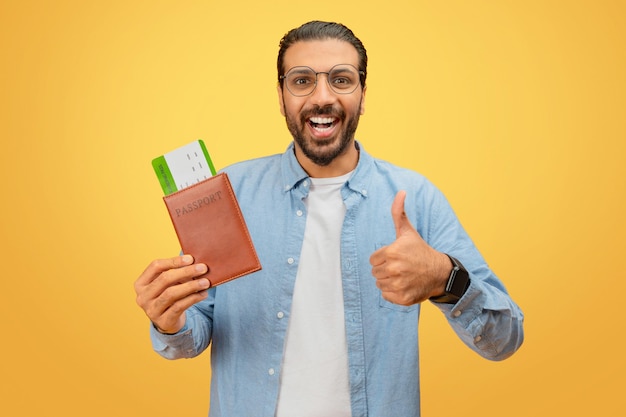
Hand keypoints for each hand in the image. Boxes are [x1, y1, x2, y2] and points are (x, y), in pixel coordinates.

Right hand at [134, 254, 210, 333]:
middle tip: (203, 268)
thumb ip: (177, 272)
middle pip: (164, 279)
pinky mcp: (163, 321)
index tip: (191, 258)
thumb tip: (196, 263)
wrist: (167, 320)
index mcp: (141, 283)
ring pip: (171, 293)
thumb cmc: (168, 295)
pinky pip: (179, 306)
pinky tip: (203, 294)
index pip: (155, 266)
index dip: (174, 261)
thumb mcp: (168, 283)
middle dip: (186, 272)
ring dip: (191, 286)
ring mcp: (151, 310)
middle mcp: (143, 297)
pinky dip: (193, 298)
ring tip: (206, 282)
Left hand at [369, 191, 451, 305]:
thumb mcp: (408, 231)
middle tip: (400, 266)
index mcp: (392, 253)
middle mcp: (394, 269)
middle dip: (385, 269)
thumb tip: (400, 192)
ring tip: (402, 275)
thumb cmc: (420, 250)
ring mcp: (398, 285)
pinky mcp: (402, 298)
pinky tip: (404, 285)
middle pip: (375, 272)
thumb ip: (398, 212)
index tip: (395, 257)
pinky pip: (386, 296)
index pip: (373, 259)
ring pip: (380, 284)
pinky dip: (393, 293)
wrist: (439, 272)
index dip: (383, 257)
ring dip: (388, 281)